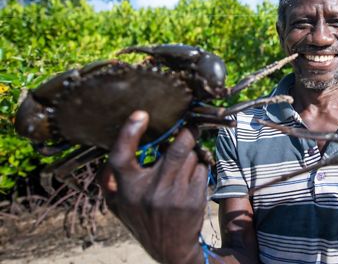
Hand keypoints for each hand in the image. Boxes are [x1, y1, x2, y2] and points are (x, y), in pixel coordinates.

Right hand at [98, 111, 208, 263]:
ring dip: (192, 154)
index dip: (128, 133)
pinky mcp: (194, 199)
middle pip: (175, 149)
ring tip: (186, 161)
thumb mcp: (117, 205)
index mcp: (127, 189)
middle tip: (189, 128)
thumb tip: (108, 154)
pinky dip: (200, 168)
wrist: (170, 249)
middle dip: (186, 134)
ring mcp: (175, 195)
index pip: (121, 157)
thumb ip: (108, 180)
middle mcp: (150, 191)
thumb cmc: (142, 220)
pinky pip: (202, 169)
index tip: (140, 114)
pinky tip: (192, 177)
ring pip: (191, 157)